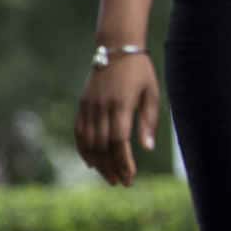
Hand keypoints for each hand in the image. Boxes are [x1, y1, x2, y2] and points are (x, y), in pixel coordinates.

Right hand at [74, 55, 159, 186]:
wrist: (117, 47)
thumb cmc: (140, 71)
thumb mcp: (152, 93)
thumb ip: (149, 121)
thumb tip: (147, 148)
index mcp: (121, 104)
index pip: (119, 141)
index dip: (123, 162)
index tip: (130, 177)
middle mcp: (101, 107)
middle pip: (102, 146)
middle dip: (111, 167)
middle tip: (122, 183)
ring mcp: (89, 105)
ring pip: (88, 142)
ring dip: (98, 163)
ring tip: (109, 177)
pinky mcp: (82, 104)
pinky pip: (79, 132)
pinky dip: (83, 150)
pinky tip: (92, 163)